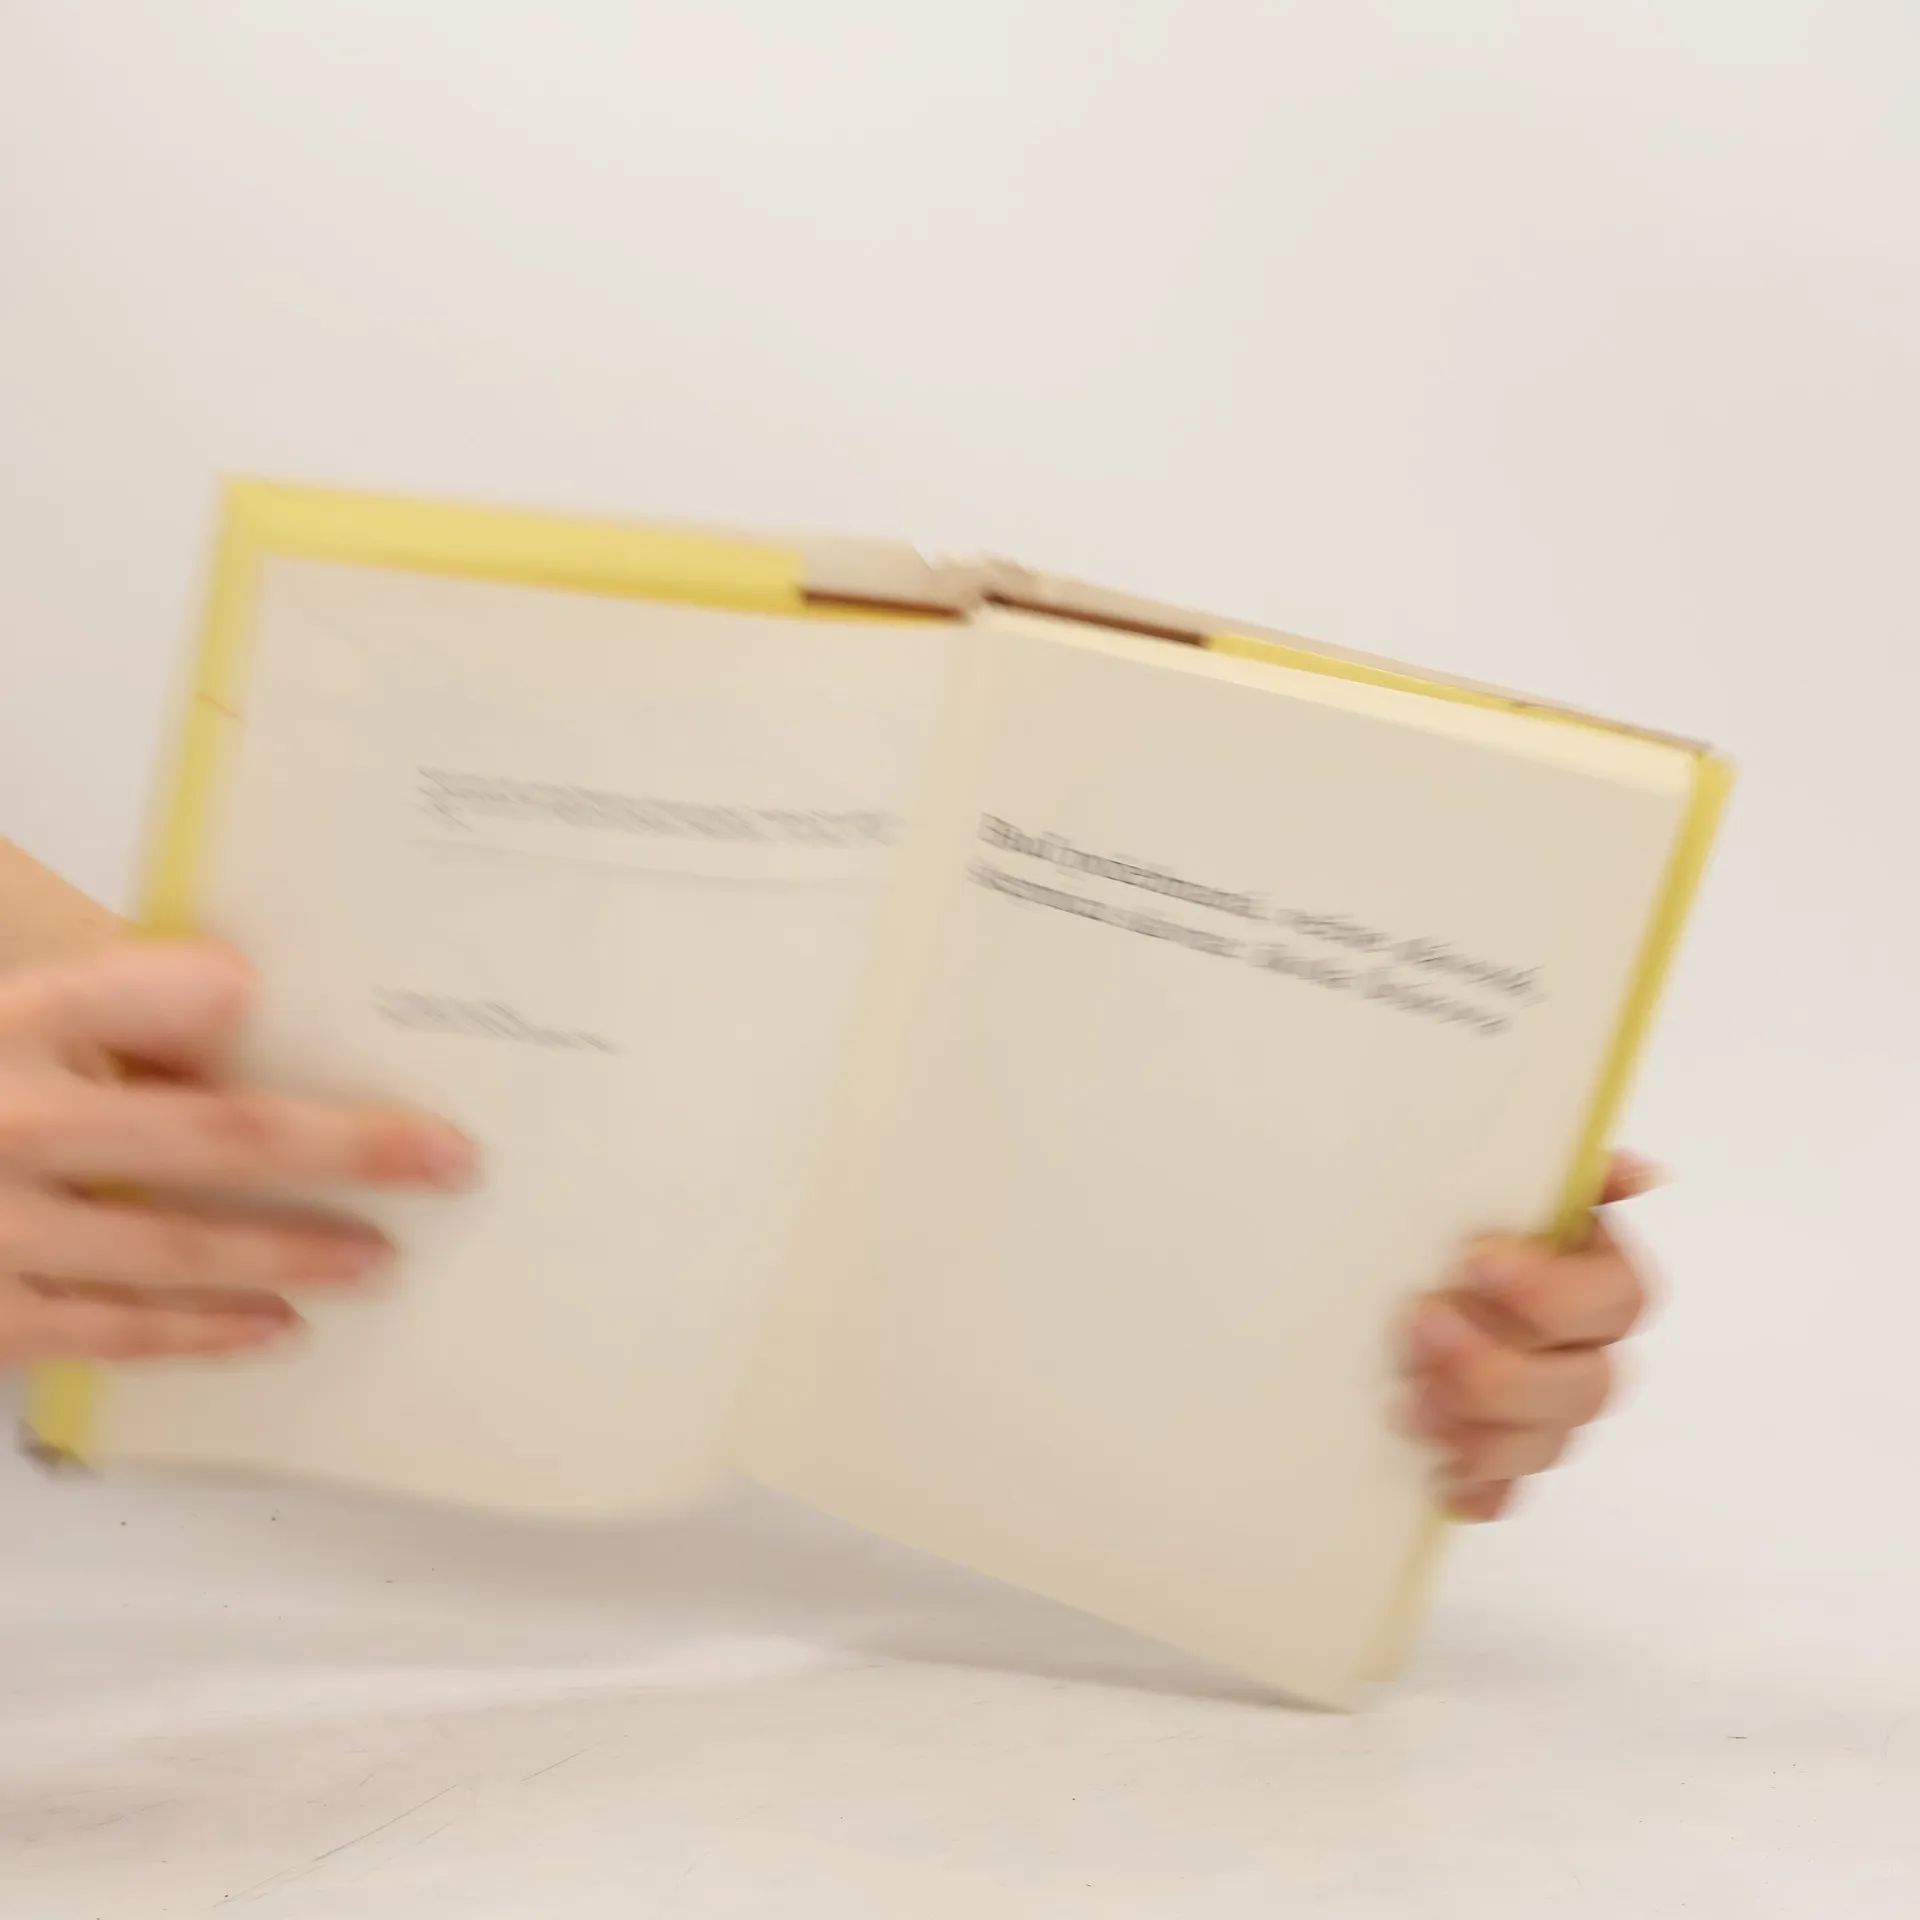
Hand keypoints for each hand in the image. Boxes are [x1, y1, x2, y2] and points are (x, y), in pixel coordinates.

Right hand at [0, 943, 476, 1365]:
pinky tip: (276, 1325)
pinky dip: (200, 1332)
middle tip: (448, 1160)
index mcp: (5, 1032)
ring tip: (382, 1256)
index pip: (118, 991)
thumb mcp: (9, 1029)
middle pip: (207, 1133)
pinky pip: (108, 1330)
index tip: (298, 996)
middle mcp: (4, 1125)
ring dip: (292, 1249)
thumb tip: (236, 990)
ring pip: (174, 1244)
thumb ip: (110, 1001)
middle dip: (342, 1148)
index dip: (206, 994)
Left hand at [1399, 1154, 1656, 1520]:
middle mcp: (1585, 1349)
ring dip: (1480, 1434)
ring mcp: (1547, 1410)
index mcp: (1597, 1274)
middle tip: (1419, 1328)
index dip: (1553, 1293)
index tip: (1473, 1263)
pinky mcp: (1500, 1456)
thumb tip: (1632, 1174)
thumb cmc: (1445, 1214)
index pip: (1620, 1298)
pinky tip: (1436, 1478)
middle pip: (1586, 1387)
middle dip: (1500, 1371)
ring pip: (1549, 1445)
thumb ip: (1556, 1174)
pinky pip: (1506, 1494)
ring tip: (1404, 1403)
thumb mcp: (1490, 1179)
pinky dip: (1475, 1491)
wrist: (1383, 1263)